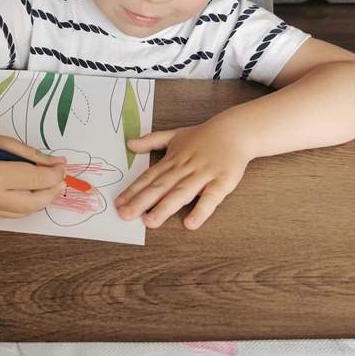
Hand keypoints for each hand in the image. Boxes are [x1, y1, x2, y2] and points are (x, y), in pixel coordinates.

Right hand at [0, 131, 66, 218]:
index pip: (34, 179)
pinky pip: (15, 214)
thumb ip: (33, 156)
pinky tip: (32, 191)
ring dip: (42, 199)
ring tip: (49, 185)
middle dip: (52, 191)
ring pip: (26, 212)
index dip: (54, 175)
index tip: (63, 168)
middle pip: (33, 202)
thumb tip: (59, 165)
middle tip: (62, 180)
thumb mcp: (5, 143)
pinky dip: (28, 204)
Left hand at [114, 119, 251, 229]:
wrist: (236, 131)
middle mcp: (184, 168)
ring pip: (182, 192)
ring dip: (165, 207)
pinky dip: (201, 210)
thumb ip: (152, 140)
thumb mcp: (175, 135)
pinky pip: (211, 198)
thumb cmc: (203, 137)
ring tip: (150, 222)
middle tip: (125, 215)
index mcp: (172, 160)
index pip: (149, 176)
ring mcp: (203, 175)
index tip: (118, 203)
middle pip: (161, 186)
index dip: (133, 190)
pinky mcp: (222, 182)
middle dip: (142, 201)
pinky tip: (190, 224)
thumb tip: (130, 143)